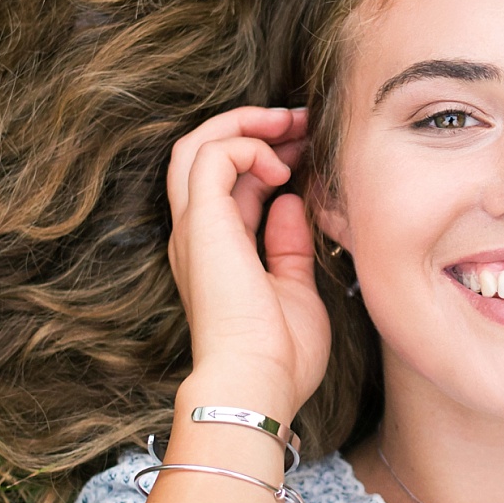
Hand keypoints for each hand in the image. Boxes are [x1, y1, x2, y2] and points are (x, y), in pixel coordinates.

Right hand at [164, 105, 330, 421]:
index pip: (230, 183)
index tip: (310, 147)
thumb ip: (289, 245)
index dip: (267, 156)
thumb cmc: (279, 354)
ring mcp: (193, 228)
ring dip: (246, 125)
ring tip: (290, 123)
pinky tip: (282, 167)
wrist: (258, 382)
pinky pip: (212, 156)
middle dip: (254, 127)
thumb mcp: (294, 289)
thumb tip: (293, 202)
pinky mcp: (201, 224)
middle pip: (204, 153)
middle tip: (302, 121)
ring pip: (196, 145)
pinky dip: (246, 146)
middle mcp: (196, 234)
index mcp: (216, 250)